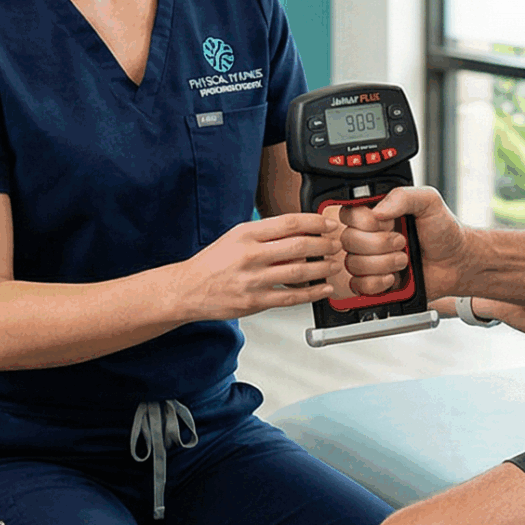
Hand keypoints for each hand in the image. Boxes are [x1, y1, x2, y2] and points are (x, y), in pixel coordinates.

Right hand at [182, 213, 336, 320]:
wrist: (188, 289)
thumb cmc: (213, 263)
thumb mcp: (236, 237)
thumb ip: (266, 234)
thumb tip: (300, 230)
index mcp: (246, 234)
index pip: (289, 222)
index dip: (314, 222)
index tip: (328, 224)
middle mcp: (250, 254)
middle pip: (299, 245)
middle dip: (324, 244)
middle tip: (335, 244)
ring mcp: (253, 280)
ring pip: (299, 271)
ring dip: (322, 267)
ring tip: (333, 264)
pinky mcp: (255, 301)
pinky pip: (291, 296)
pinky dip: (312, 293)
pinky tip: (323, 289)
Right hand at [337, 186, 468, 299]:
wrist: (457, 262)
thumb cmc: (444, 231)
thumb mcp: (429, 202)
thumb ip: (403, 196)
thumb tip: (377, 211)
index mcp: (376, 213)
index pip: (348, 214)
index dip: (367, 222)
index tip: (388, 223)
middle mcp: (368, 235)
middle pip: (347, 240)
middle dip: (379, 244)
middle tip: (402, 243)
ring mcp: (369, 260)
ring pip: (353, 264)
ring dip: (383, 264)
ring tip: (404, 260)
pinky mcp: (372, 282)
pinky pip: (358, 285)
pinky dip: (377, 283)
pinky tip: (393, 277)